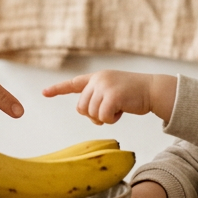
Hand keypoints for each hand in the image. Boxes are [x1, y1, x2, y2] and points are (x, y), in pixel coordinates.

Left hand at [41, 70, 176, 124]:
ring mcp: (104, 86)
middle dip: (94, 115)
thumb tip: (86, 112)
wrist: (153, 90)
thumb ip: (97, 97)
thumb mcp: (113, 91)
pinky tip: (122, 111)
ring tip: (118, 108)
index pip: (73, 83)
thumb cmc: (134, 94)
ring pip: (91, 114)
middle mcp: (98, 80)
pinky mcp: (112, 96)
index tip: (44, 93)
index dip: (58, 89)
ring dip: (104, 118)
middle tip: (110, 112)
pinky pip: (102, 117)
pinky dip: (112, 120)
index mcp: (96, 77)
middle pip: (81, 108)